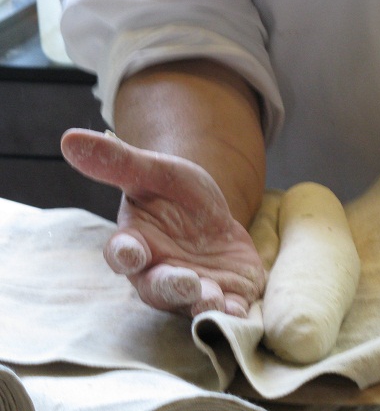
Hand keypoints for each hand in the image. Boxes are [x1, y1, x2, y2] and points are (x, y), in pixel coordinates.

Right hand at [61, 128, 264, 316]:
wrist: (213, 214)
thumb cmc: (175, 194)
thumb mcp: (156, 172)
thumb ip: (119, 162)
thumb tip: (69, 138)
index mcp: (136, 243)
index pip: (122, 254)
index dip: (126, 255)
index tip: (132, 253)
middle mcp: (159, 273)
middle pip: (158, 288)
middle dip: (172, 287)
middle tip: (187, 282)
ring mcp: (193, 289)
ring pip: (192, 305)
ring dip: (203, 304)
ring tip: (215, 299)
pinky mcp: (227, 295)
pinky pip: (229, 309)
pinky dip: (235, 312)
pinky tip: (240, 309)